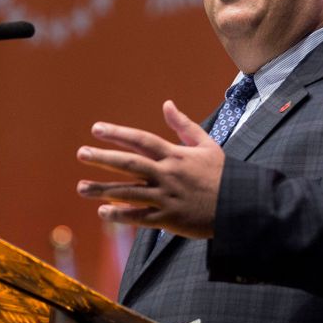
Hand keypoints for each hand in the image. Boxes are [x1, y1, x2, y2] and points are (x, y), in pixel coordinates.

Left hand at [76, 100, 224, 237]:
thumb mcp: (206, 144)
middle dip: (103, 158)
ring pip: (129, 192)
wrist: (241, 206)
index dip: (118, 133)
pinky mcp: (169, 219)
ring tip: (81, 188)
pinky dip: (121, 215)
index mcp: (175, 155)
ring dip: (103, 190)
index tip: (96, 129)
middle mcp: (167, 175)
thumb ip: (183, 125)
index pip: (141, 140)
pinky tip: (102, 213)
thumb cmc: (222, 174)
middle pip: (130, 164)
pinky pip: (140, 217)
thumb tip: (167, 104)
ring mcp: (167, 197)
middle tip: (81, 153)